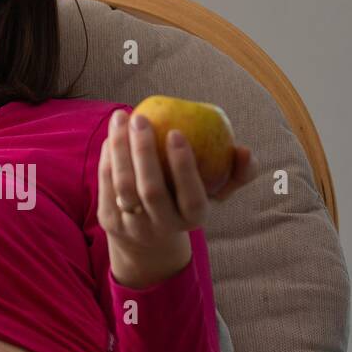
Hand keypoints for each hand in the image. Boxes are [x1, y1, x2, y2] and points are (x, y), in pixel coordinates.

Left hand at [97, 108, 256, 286]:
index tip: (176, 132)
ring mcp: (134, 226)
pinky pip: (106, 185)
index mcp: (193, 219)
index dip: (184, 166)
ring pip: (124, 187)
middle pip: (151, 190)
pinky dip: (107, 158)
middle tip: (141, 118)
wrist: (149, 234)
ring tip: (121, 118)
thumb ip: (238, 171)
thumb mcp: (217, 189)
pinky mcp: (109, 220)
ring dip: (120, 150)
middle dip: (144, 152)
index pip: (191, 196)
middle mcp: (163, 227)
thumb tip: (245, 150)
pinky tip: (112, 134)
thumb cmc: (190, 197)